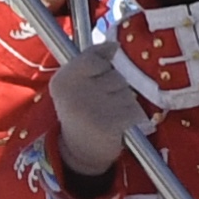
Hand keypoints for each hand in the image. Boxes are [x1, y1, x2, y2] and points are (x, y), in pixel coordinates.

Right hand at [44, 45, 134, 184]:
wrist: (79, 152)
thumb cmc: (80, 111)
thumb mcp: (74, 83)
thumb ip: (91, 59)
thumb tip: (115, 45)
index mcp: (62, 80)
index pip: (94, 58)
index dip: (102, 67)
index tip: (96, 81)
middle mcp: (74, 93)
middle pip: (115, 75)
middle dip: (115, 87)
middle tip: (102, 104)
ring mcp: (93, 109)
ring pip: (127, 91)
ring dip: (125, 102)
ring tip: (110, 114)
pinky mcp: (111, 124)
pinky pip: (135, 109)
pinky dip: (133, 116)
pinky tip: (119, 125)